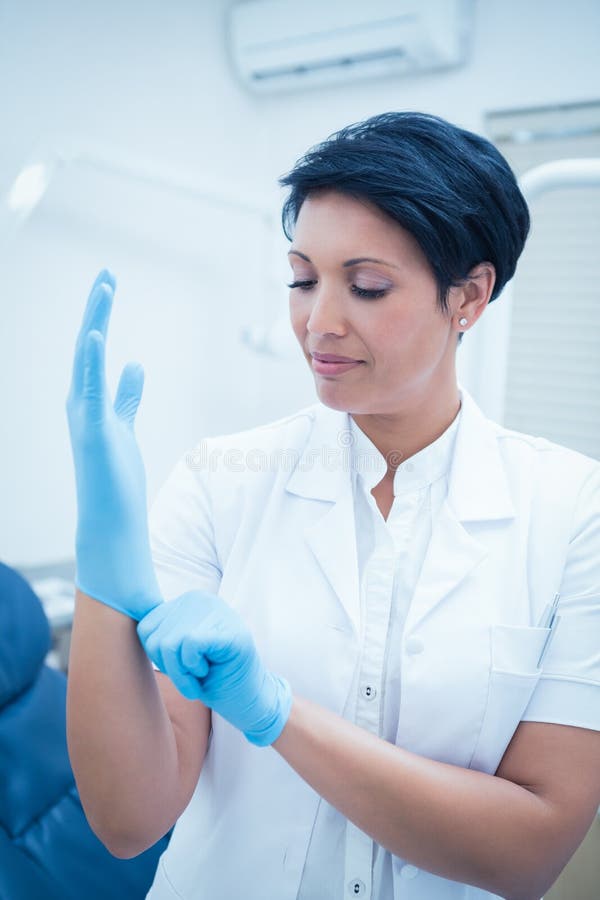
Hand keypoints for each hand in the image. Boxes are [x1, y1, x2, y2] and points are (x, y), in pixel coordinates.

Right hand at [66, 270, 162, 619]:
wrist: (110, 522)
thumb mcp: (123, 425)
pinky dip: (92, 362)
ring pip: (85, 359)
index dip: (99, 316)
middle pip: (86, 345)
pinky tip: (95, 335)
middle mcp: (80, 402)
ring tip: (104, 288)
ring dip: (94, 323)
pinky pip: (90, 391)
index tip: (108, 284)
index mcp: (89, 400)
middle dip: (96, 309)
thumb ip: (126, 396)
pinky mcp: (93, 432)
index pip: (92, 349)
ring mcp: (83, 416)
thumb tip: (135, 365)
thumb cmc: (115, 477)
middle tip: (107, 273)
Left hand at [137, 591, 292, 746]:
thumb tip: (116, 619)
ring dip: (182, 673)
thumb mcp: (177, 652)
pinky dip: (193, 670)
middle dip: (170, 667)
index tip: (181, 666)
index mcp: (189, 601)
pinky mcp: (232, 633)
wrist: (248, 701)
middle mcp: (204, 600)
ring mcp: (221, 614)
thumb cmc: (211, 678)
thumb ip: (159, 633)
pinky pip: (190, 646)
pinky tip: (209, 672)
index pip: (146, 626)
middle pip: (157, 637)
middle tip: (193, 674)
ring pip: (171, 642)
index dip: (157, 656)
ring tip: (201, 675)